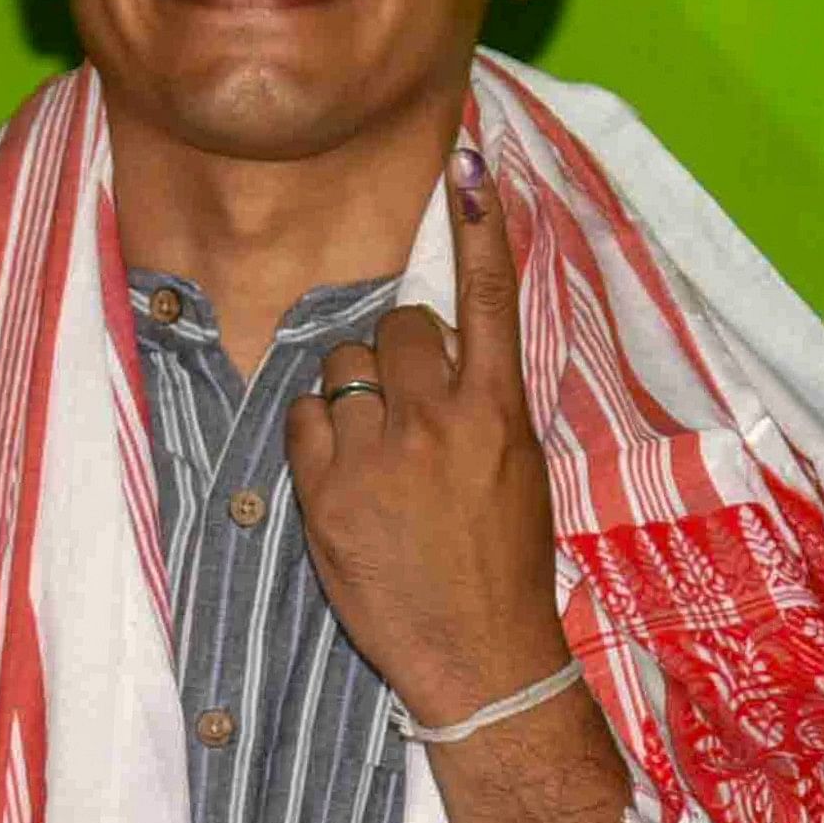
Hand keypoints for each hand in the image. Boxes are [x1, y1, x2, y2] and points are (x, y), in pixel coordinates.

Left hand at [285, 149, 575, 725]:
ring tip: (378, 456)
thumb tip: (449, 356)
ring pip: (345, 366)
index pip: (487, 298)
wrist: (479, 657)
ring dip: (355, 395)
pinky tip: (345, 479)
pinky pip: (305, 418)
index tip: (471, 164)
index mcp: (499, 412)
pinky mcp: (326, 489)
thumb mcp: (519, 473)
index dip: (480, 227)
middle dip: (397, 355)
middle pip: (398, 327)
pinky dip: (318, 437)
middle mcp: (439, 419)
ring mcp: (377, 452)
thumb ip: (483, 405)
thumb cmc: (504, 567)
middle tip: (410, 413)